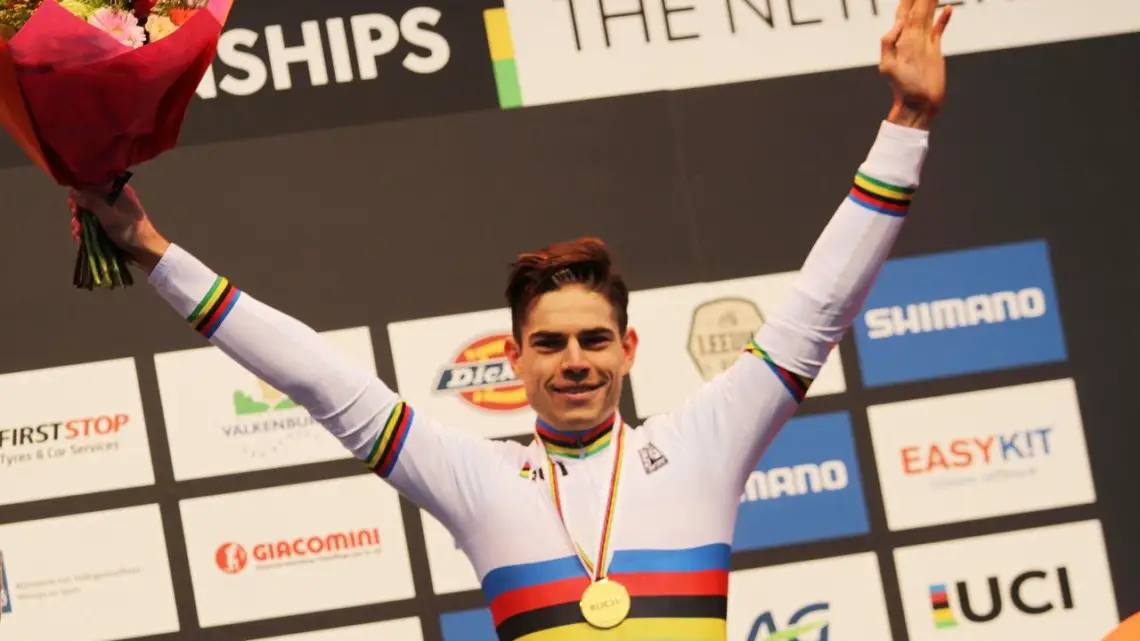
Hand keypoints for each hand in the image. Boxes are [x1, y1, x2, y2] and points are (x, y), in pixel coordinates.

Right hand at [70, 184, 169, 272]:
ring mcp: (110, 213)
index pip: (93, 184)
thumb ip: (92, 202)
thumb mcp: (109, 216)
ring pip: (88, 213)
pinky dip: (85, 230)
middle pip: (87, 199)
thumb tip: (74, 190)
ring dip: (80, 223)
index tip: (73, 203)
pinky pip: (92, 224)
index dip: (81, 192)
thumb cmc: (131, 231)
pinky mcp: (108, 226)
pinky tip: (80, 238)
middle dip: (79, 211)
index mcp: (118, 191)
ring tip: (78, 233)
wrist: (146, 252)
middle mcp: (113, 199)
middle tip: (76, 221)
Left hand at [879, 0, 952, 129]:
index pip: (904, 12)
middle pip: (918, 11)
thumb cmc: (902, 90)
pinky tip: (948, 8)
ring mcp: (924, 44)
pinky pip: (939, 31)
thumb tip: (899, 23)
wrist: (917, 105)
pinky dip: (943, 20)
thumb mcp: (888, 67)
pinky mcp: (934, 51)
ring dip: (932, 2)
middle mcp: (912, 38)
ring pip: (929, 17)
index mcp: (900, 40)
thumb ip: (889, 44)